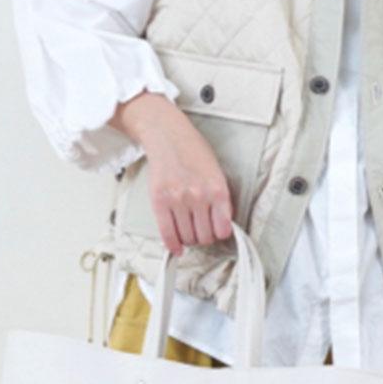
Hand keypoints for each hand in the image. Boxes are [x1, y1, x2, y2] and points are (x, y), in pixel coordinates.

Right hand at [108, 91, 233, 254]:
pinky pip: (167, 233)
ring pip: (187, 237)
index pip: (223, 230)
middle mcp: (198, 196)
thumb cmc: (193, 151)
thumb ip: (220, 199)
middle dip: (203, 237)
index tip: (216, 233)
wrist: (168, 136)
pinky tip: (176, 247)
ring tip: (188, 231)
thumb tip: (221, 225)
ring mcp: (178, 200)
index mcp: (217, 189)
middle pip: (204, 236)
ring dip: (189, 239)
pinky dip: (173, 245)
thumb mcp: (217, 173)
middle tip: (200, 231)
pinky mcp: (160, 201)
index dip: (219, 234)